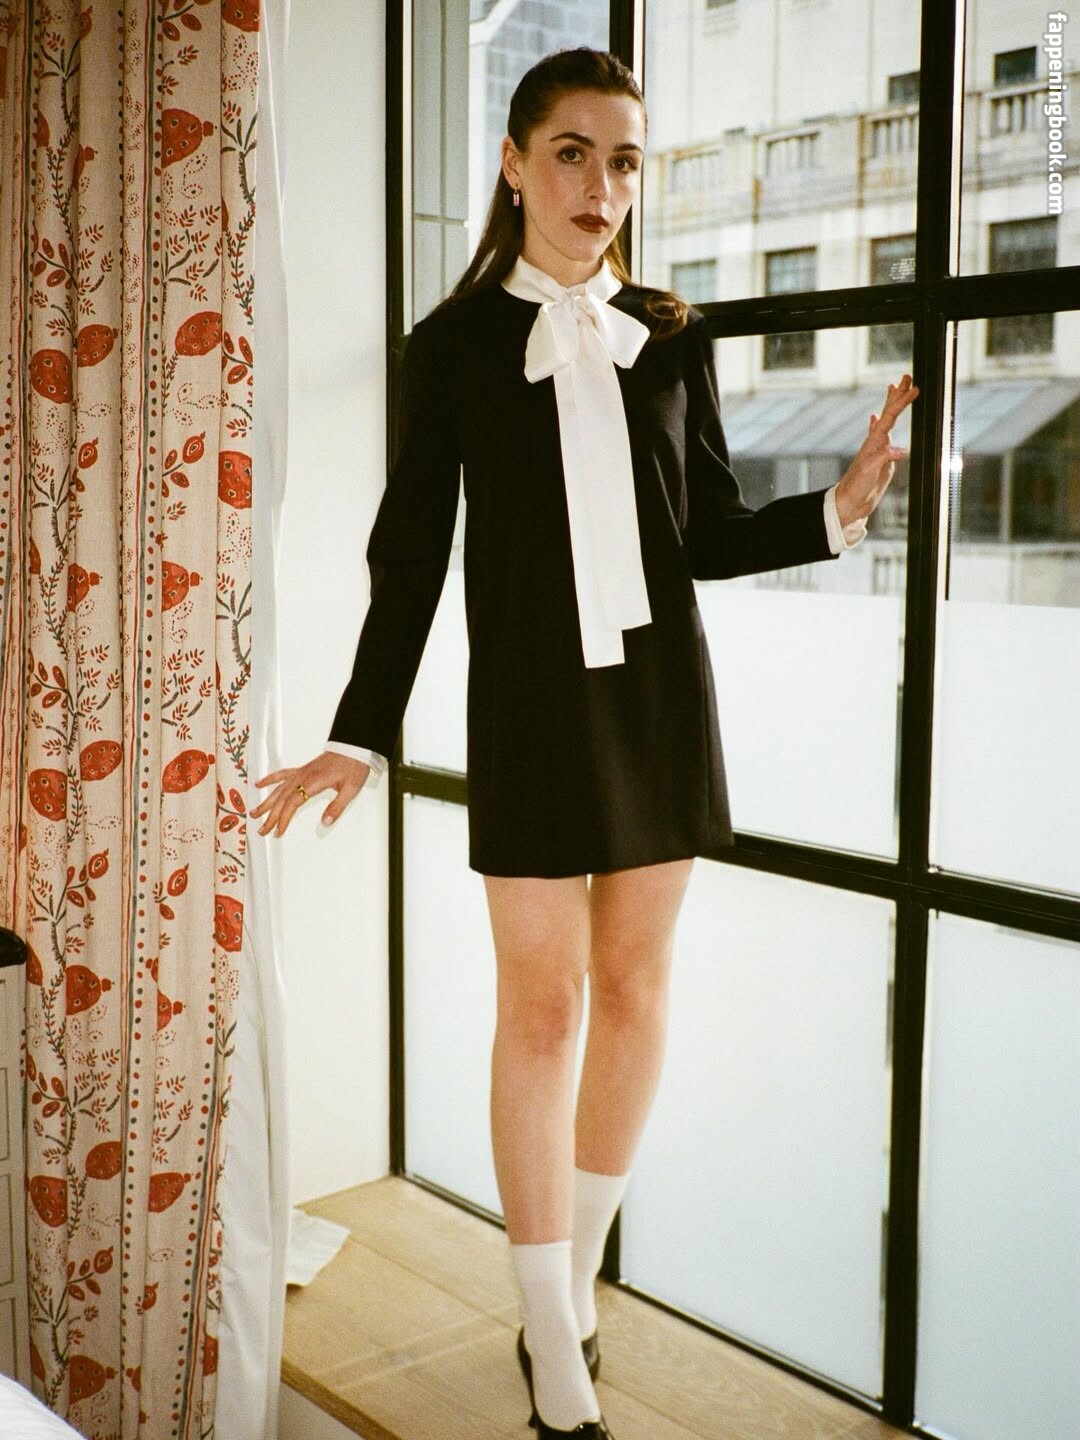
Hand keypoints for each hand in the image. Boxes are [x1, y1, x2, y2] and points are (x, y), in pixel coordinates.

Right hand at [250, 751, 372, 836]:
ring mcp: (301, 772)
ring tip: (254, 813)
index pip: (292, 803)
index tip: (278, 831)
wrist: (353, 748)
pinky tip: (259, 783)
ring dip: (265, 802)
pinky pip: (282, 774)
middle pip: (281, 799)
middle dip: (270, 816)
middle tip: (262, 830)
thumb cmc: (353, 766)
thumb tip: (325, 822)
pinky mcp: (302, 769)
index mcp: (313, 782)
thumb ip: (336, 807)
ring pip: (278, 788)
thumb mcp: (350, 790)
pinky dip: (269, 779)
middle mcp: (303, 776)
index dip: (283, 819)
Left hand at [835, 373, 919, 527]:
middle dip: (898, 394)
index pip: (890, 417)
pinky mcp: (880, 458)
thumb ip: (884, 458)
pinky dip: (879, 423)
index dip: (902, 402)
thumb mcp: (871, 472)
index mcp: (874, 442)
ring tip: (895, 387)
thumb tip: (902, 450)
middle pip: (888, 412)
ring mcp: (878, 448)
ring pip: (886, 420)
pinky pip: (882, 435)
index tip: (914, 388)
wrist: (849, 503)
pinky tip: (875, 417)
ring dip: (892, 403)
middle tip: (907, 376)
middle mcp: (876, 441)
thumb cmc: (857, 487)